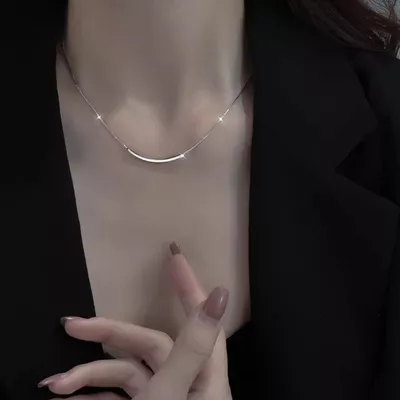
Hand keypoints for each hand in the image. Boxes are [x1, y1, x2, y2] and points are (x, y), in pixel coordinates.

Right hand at [39, 244, 231, 399]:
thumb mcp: (176, 395)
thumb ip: (193, 346)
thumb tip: (220, 293)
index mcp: (206, 377)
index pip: (200, 320)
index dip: (188, 286)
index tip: (174, 255)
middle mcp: (186, 384)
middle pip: (148, 345)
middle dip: (109, 334)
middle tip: (73, 325)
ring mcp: (164, 399)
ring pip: (126, 372)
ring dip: (89, 374)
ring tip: (55, 384)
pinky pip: (117, 396)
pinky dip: (92, 394)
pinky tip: (68, 398)